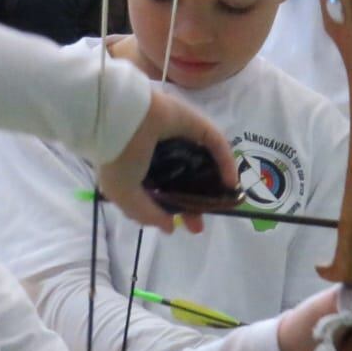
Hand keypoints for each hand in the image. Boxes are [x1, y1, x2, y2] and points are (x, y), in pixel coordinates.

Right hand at [98, 85, 240, 234]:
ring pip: (204, 163)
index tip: (180, 227)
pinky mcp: (198, 125)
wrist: (122, 122)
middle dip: (195, 204)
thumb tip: (169, 228)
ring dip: (214, 184)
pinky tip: (231, 182)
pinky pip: (217, 145)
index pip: (163, 192)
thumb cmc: (119, 158)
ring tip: (223, 204)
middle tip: (200, 225)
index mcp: (142, 169)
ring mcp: (182, 139)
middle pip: (186, 182)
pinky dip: (226, 163)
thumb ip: (147, 214)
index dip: (172, 211)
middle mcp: (164, 154)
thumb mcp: (124, 195)